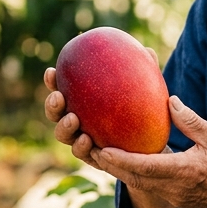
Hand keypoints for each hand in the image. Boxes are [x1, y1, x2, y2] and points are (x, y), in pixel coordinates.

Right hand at [42, 47, 159, 169]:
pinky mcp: (93, 158)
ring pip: (63, 134)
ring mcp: (83, 139)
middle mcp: (79, 120)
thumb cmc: (146, 112)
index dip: (53, 81)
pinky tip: (87, 140)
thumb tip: (146, 50)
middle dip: (52, 105)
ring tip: (73, 119)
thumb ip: (145, 71)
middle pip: (56, 112)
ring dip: (63, 127)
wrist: (154, 146)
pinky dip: (81, 146)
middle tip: (59, 97)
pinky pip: (83, 153)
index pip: (64, 89)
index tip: (52, 72)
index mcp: (84, 101)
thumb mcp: (148, 92)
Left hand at [99, 96, 206, 207]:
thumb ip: (189, 120)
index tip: (101, 149)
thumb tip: (169, 100)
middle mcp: (173, 188)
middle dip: (110, 165)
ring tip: (99, 154)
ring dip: (118, 170)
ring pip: (137, 184)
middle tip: (89, 148)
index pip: (144, 168)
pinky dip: (132, 174)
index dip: (120, 159)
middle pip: (132, 178)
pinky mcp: (175, 198)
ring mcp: (173, 196)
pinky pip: (147, 186)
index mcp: (182, 173)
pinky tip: (123, 162)